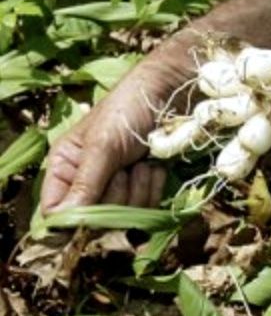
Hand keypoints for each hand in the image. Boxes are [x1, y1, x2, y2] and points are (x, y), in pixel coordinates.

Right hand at [40, 34, 195, 213]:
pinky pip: (146, 207)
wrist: (170, 94)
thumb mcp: (103, 144)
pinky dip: (153, 188)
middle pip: (93, 219)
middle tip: (124, 167)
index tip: (95, 207)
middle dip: (115, 195)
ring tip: (141, 162)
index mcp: (65, 167)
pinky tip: (154, 165)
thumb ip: (85, 182)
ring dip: (138, 190)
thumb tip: (62, 222)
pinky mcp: (143, 186)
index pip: (55, 212)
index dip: (73, 218)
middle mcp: (87, 180)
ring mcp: (117, 185)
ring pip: (123, 216)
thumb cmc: (129, 109)